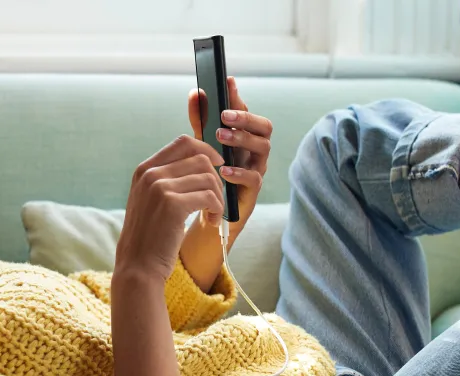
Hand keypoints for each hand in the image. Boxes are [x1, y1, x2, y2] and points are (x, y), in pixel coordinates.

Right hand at [115, 135, 224, 280]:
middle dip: (216, 179)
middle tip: (216, 200)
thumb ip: (167, 179)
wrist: (138, 266)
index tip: (217, 167)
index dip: (206, 150)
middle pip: (200, 158)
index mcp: (144, 170)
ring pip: (208, 177)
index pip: (183, 142)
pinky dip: (217, 209)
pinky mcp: (172, 204)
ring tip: (214, 215)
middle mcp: (150, 174)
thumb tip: (202, 161)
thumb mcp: (150, 200)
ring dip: (218, 197)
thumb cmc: (150, 236)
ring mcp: (160, 187)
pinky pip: (209, 197)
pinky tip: (212, 223)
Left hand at [187, 76, 272, 241]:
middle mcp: (255, 149)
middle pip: (264, 126)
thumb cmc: (209, 172)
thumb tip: (196, 92)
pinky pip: (254, 178)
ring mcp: (257, 168)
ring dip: (243, 139)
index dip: (238, 96)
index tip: (227, 81)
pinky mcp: (253, 190)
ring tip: (221, 137)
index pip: (246, 111)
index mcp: (245, 135)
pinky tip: (224, 170)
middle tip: (224, 116)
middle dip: (246, 118)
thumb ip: (200, 120)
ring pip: (263, 148)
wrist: (208, 210)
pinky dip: (239, 172)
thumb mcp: (202, 144)